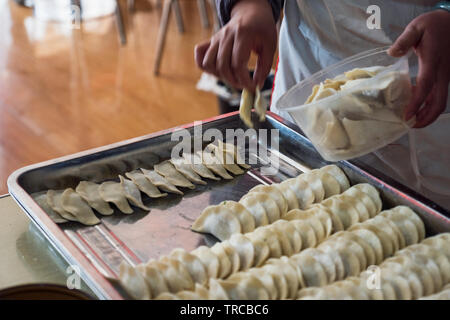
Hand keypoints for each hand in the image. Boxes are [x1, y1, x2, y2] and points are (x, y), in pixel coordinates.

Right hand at [194, 0, 276, 90]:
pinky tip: (217, 70)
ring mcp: (216, 38)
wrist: (251, 12)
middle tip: (244, 84)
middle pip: (222, 66)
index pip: (238, 64)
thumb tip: (257, 84)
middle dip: (233, 81)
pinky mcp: (211, 41)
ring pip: (208, 63)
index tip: (252, 87)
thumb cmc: (261, 28)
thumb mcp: (270, 45)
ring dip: (220, 76)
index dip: (244, 80)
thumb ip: (265, 66)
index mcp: (243, 34)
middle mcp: (226, 35)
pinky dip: (205, 66)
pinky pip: (199, 55)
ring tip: (232, 78)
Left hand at [388, 10, 449, 127]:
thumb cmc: (433, 24)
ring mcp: (446, 75)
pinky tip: (417, 108)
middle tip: (411, 125)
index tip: (407, 115)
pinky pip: (439, 95)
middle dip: (427, 117)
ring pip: (441, 101)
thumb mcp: (416, 27)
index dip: (417, 102)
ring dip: (429, 114)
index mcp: (433, 61)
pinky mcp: (445, 76)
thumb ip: (404, 40)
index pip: (426, 86)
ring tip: (413, 121)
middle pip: (439, 101)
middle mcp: (443, 72)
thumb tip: (392, 53)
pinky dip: (430, 105)